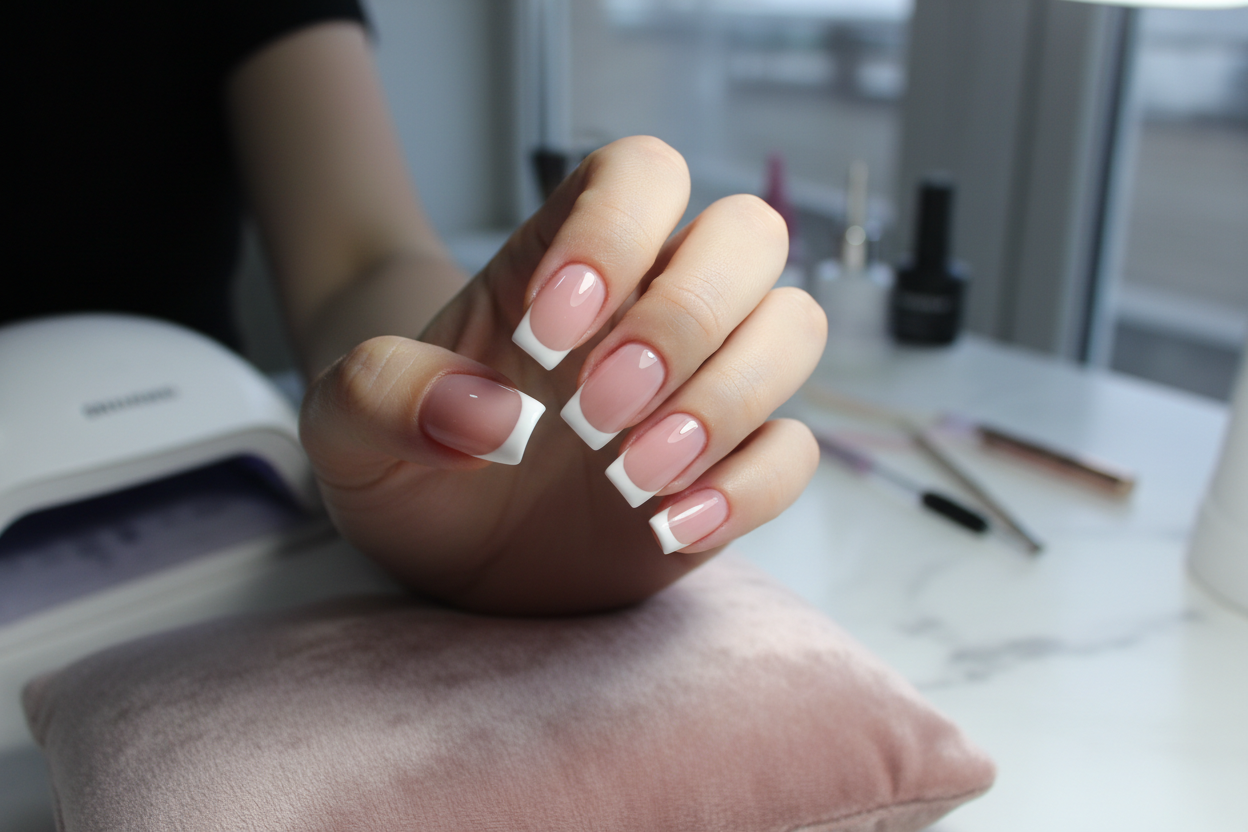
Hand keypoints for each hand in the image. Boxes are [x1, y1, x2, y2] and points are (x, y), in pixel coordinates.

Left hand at [299, 137, 825, 614]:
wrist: (445, 555)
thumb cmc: (406, 465)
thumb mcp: (345, 430)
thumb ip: (381, 396)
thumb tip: (484, 416)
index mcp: (564, 264)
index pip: (640, 173)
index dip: (614, 231)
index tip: (543, 336)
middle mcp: (649, 308)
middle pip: (749, 233)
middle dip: (686, 316)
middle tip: (598, 408)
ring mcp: (700, 387)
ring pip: (792, 328)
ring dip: (728, 397)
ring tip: (630, 478)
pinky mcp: (728, 468)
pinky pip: (792, 450)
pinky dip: (747, 486)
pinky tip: (667, 529)